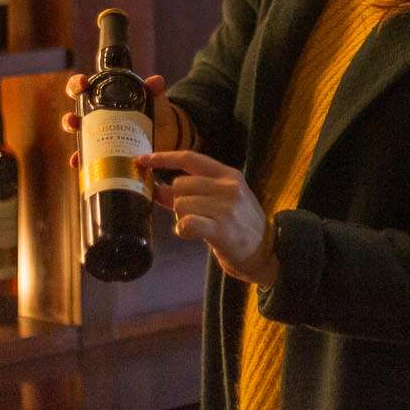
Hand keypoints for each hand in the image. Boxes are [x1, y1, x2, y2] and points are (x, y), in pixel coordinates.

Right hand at [60, 72, 181, 168]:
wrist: (167, 134)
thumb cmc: (154, 110)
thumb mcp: (153, 97)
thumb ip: (154, 88)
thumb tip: (157, 81)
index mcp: (103, 98)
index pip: (83, 88)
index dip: (77, 84)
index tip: (83, 83)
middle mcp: (96, 116)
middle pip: (74, 116)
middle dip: (69, 118)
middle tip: (73, 119)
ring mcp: (99, 135)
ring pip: (78, 137)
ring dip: (74, 144)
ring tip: (76, 144)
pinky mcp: (105, 152)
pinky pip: (89, 157)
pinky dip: (81, 160)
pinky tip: (79, 163)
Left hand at [140, 150, 276, 287]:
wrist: (267, 252)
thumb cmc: (240, 225)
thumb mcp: (222, 201)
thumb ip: (192, 193)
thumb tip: (157, 189)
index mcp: (228, 175)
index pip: (190, 158)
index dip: (163, 158)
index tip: (142, 159)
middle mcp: (228, 186)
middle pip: (180, 184)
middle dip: (177, 201)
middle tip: (191, 215)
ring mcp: (225, 207)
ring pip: (180, 204)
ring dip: (181, 217)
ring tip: (197, 226)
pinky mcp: (221, 229)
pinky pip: (186, 222)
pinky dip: (182, 228)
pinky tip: (190, 233)